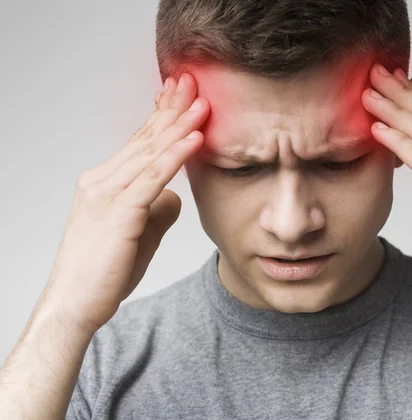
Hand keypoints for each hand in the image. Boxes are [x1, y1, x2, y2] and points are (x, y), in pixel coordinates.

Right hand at [41, 73, 209, 333]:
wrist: (75, 304)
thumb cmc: (105, 271)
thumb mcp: (139, 233)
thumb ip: (157, 210)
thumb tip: (175, 197)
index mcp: (105, 182)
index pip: (139, 142)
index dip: (163, 116)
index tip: (183, 95)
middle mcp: (102, 180)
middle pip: (145, 138)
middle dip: (173, 109)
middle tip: (194, 82)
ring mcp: (107, 194)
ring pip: (150, 152)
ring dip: (180, 125)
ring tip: (204, 102)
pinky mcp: (119, 213)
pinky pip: (152, 178)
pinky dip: (175, 156)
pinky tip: (195, 138)